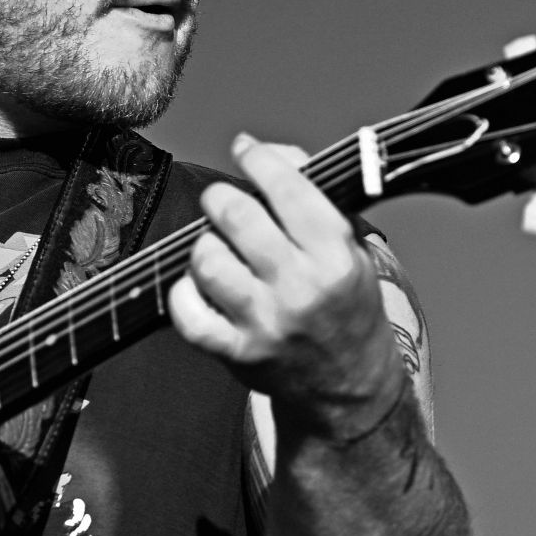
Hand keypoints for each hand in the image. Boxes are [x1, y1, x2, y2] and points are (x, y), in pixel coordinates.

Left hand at [168, 133, 406, 436]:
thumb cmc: (346, 306)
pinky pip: (186, 311)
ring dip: (206, 245)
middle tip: (223, 203)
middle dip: (221, 199)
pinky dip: (184, 292)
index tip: (246, 150)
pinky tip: (201, 287)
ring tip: (220, 250)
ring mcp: (265, 323)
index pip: (288, 188)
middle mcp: (301, 288)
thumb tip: (266, 153)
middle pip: (236, 215)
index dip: (258, 159)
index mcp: (336, 256)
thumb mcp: (351, 247)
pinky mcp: (236, 353)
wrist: (350, 385)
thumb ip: (313, 195)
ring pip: (206, 259)